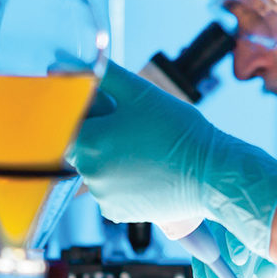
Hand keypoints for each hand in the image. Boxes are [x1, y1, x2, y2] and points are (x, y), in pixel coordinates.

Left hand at [70, 62, 276, 254]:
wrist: (211, 173)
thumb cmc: (177, 130)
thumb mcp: (140, 93)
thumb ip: (101, 75)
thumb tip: (65, 64)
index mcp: (87, 140)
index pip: (68, 122)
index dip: (89, 114)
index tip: (112, 113)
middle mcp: (87, 172)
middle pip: (81, 147)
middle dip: (101, 136)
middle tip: (135, 131)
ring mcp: (101, 196)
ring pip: (97, 169)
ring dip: (112, 159)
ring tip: (147, 152)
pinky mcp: (116, 213)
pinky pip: (110, 191)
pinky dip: (122, 182)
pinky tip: (147, 172)